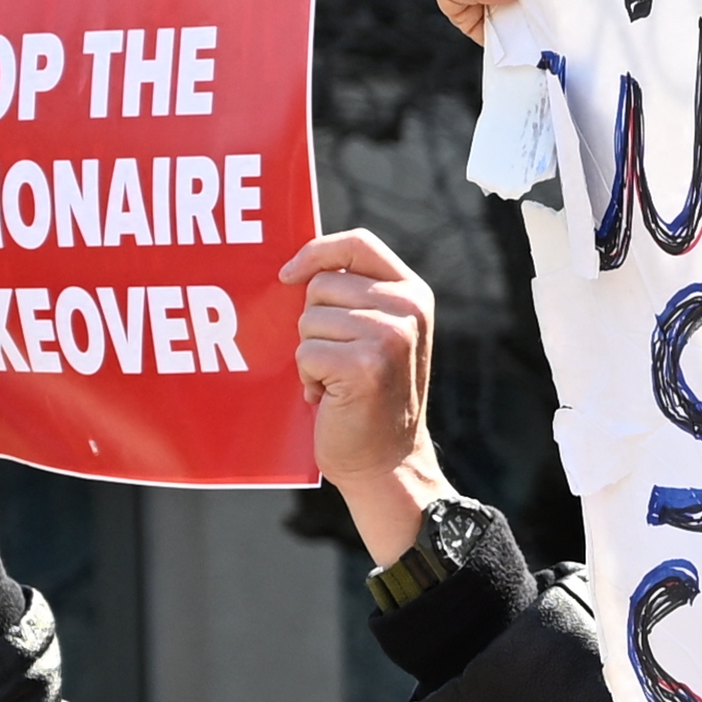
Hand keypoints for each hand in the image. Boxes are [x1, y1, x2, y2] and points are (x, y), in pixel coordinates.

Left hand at [288, 232, 447, 563]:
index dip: (316, 250)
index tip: (288, 275)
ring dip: (309, 353)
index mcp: (413, 293)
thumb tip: (296, 267)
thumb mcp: (379, 332)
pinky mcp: (366, 365)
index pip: (358, 243)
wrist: (388, 458)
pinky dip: (307, 377)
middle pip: (323, 283)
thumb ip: (356, 295)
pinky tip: (331, 396)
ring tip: (334, 378)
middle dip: (312, 322)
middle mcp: (408, 308)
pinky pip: (306, 352)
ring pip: (309, 319)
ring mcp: (390, 336)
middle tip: (334, 357)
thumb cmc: (372, 394)